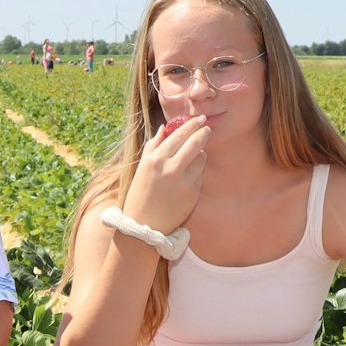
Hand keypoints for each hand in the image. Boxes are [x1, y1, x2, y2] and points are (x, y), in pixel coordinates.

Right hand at [119, 115, 207, 234]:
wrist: (143, 226)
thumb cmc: (140, 193)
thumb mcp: (142, 167)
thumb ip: (153, 145)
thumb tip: (164, 128)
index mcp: (155, 160)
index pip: (179, 135)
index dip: (191, 124)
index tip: (199, 119)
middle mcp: (171, 169)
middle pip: (195, 143)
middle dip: (203, 133)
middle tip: (206, 128)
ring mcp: (184, 182)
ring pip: (201, 158)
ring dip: (200, 153)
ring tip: (193, 156)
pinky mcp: (193, 194)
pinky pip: (200, 175)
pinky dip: (196, 172)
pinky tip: (187, 176)